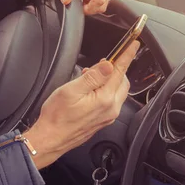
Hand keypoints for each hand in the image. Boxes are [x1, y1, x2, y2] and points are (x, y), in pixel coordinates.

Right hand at [23, 41, 138, 168]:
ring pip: (117, 91)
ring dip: (109, 79)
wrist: (51, 139)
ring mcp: (108, 116)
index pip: (120, 71)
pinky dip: (105, 90)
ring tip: (90, 75)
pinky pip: (111, 100)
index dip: (126, 55)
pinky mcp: (102, 121)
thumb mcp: (72, 90)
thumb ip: (93, 77)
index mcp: (105, 99)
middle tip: (101, 61)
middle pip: (122, 81)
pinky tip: (91, 89)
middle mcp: (111, 109)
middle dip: (115, 68)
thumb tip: (108, 65)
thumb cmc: (57, 117)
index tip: (133, 45)